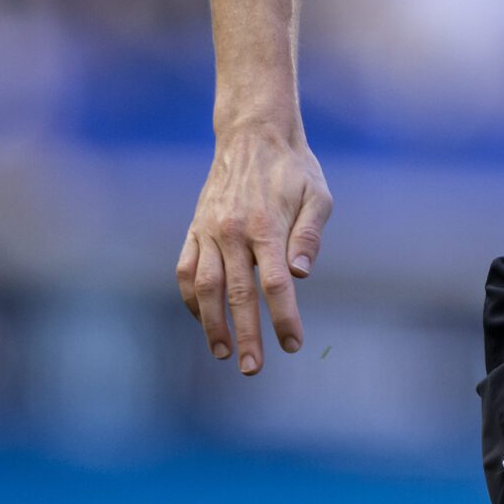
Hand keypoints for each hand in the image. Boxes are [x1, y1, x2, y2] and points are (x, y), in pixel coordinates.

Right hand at [175, 125, 331, 373]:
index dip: (284, 318)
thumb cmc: (294, 169)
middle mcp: (233, 232)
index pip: (275, 284)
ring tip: (221, 353)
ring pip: (204, 287)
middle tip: (252, 368)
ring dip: (211, 324)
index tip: (293, 345)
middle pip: (238, 295)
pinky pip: (185, 270)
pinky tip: (202, 319)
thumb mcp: (318, 196)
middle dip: (245, 335)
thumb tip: (302, 275)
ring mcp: (209, 231)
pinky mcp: (195, 229)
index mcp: (267, 226)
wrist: (253, 134)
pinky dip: (190, 298)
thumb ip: (309, 235)